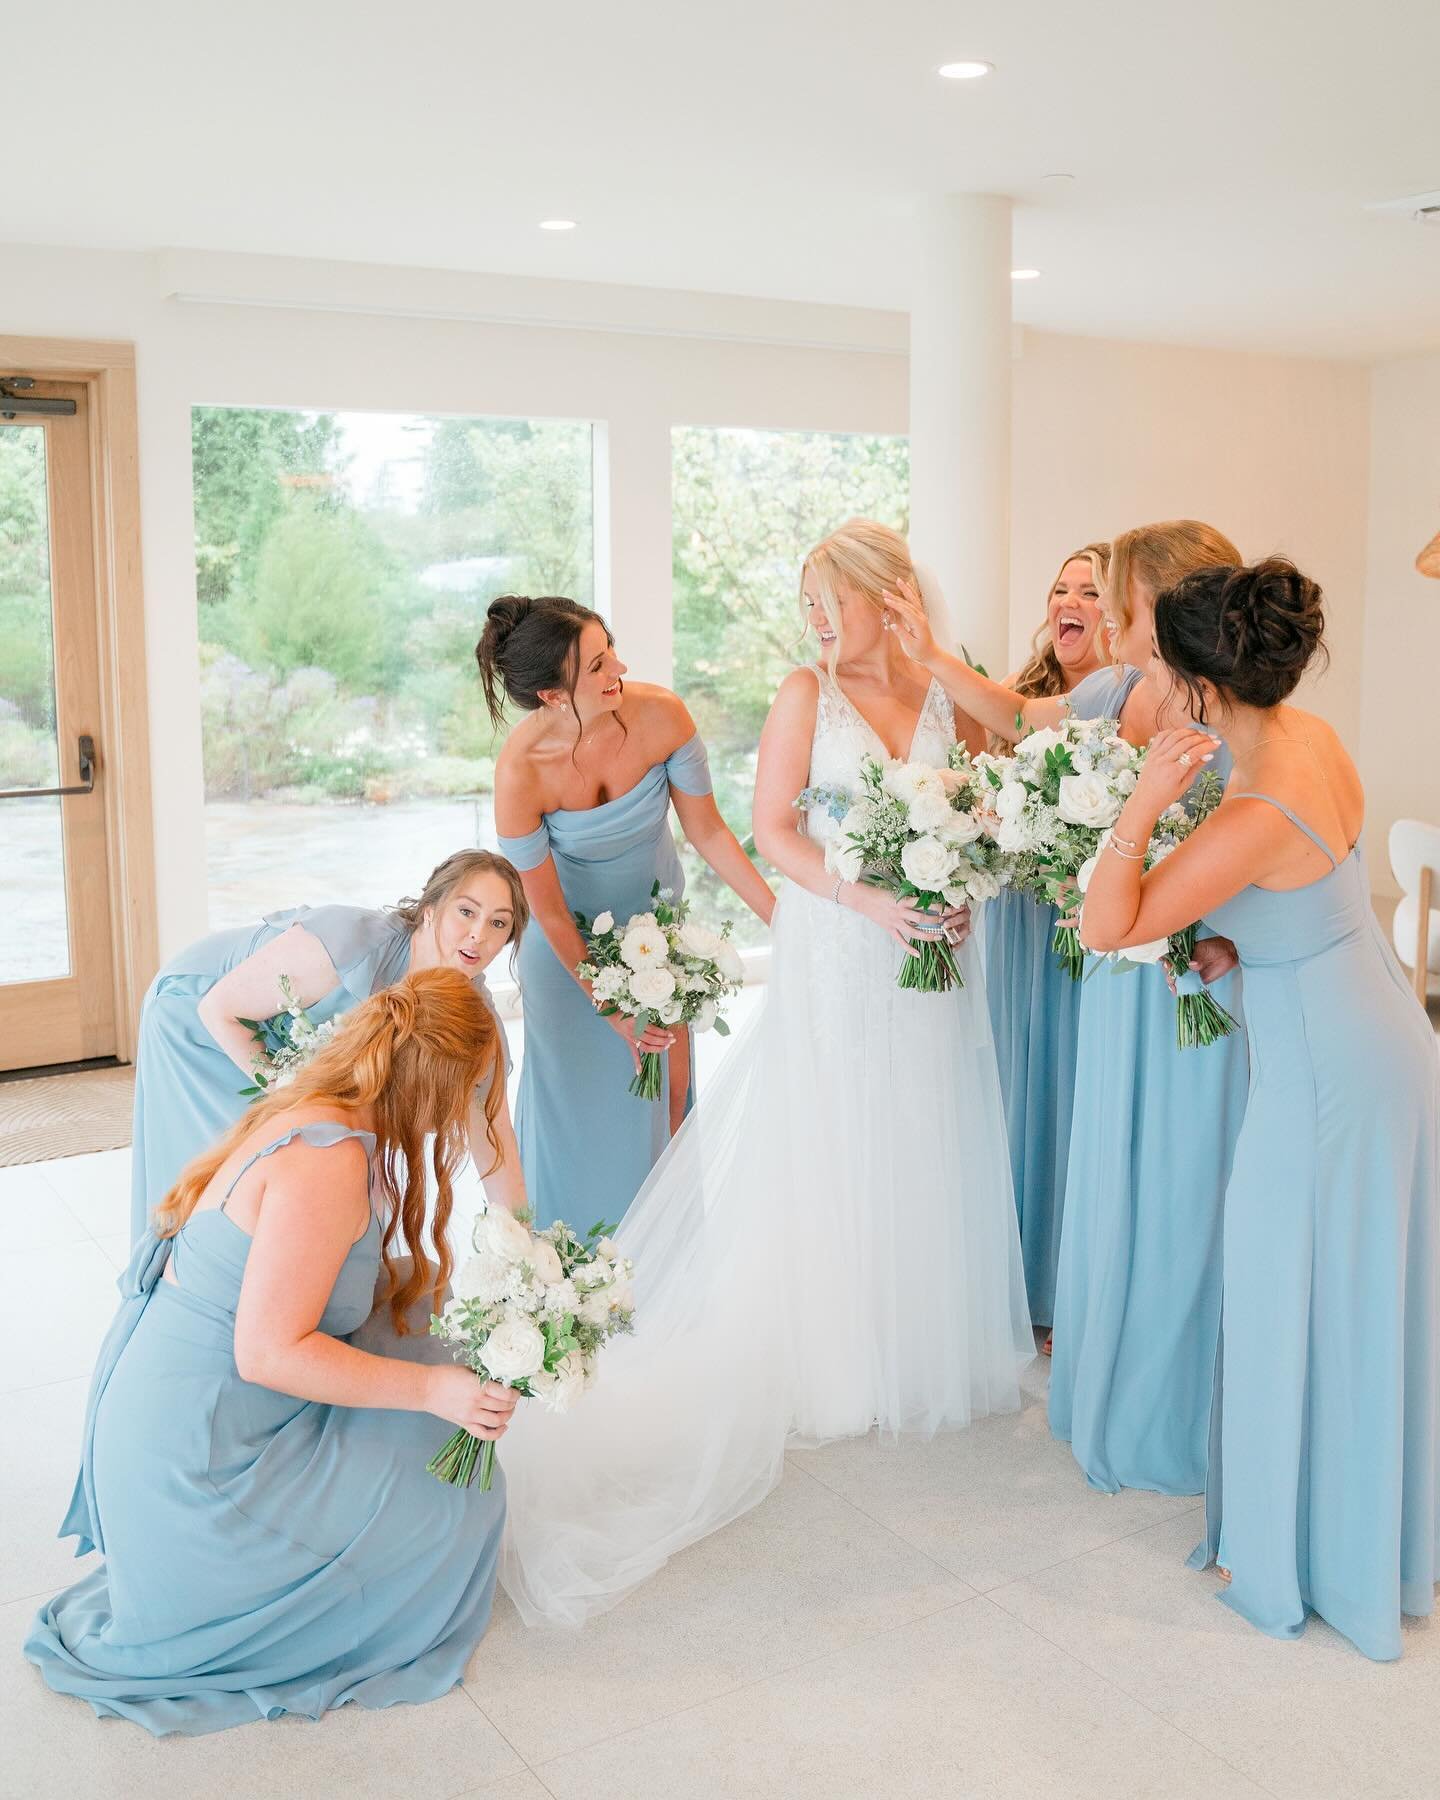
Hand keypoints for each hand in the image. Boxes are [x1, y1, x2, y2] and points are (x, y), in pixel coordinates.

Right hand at [425, 1366, 520, 1439]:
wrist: (426, 1389)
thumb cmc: (446, 1375)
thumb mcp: (469, 1369)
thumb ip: (486, 1376)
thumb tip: (503, 1379)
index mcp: (479, 1386)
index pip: (506, 1394)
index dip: (515, 1393)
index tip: (516, 1390)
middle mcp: (477, 1403)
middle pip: (504, 1407)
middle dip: (513, 1403)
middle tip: (513, 1398)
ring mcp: (471, 1416)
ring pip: (498, 1421)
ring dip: (508, 1416)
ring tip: (508, 1410)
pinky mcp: (465, 1425)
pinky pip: (484, 1434)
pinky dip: (497, 1434)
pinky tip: (503, 1427)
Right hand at [606, 1009, 676, 1072]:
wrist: (612, 1015)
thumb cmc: (627, 1012)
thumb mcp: (638, 1012)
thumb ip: (648, 1020)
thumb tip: (661, 1026)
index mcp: (637, 1023)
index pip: (653, 1030)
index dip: (663, 1033)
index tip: (671, 1034)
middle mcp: (634, 1032)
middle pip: (651, 1039)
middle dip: (663, 1041)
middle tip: (672, 1040)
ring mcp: (631, 1039)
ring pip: (645, 1047)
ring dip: (657, 1049)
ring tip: (666, 1048)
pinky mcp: (629, 1043)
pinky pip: (633, 1054)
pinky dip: (637, 1063)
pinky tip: (639, 1072)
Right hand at [843, 881, 966, 956]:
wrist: (864, 899)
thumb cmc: (881, 894)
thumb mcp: (898, 893)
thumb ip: (911, 898)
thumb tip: (926, 901)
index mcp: (903, 900)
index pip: (924, 904)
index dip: (937, 907)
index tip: (948, 908)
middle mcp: (900, 912)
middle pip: (921, 918)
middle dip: (935, 921)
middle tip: (947, 923)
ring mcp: (895, 922)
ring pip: (914, 931)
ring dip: (927, 935)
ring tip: (939, 937)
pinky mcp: (889, 929)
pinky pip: (901, 941)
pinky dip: (909, 949)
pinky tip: (918, 954)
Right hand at [879, 578, 936, 664]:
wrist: (931, 653)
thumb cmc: (920, 651)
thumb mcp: (910, 645)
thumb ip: (902, 634)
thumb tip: (892, 624)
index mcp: (919, 623)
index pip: (905, 610)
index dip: (895, 604)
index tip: (885, 599)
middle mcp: (921, 617)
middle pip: (908, 603)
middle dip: (896, 595)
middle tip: (884, 590)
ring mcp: (921, 615)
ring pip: (913, 599)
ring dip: (905, 590)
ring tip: (898, 580)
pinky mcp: (920, 616)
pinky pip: (915, 602)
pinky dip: (910, 593)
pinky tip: (906, 588)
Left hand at [1133, 726, 1218, 814]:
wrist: (1145, 800)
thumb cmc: (1166, 796)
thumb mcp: (1185, 785)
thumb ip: (1196, 768)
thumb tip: (1209, 755)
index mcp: (1174, 771)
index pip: (1195, 753)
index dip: (1208, 746)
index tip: (1217, 743)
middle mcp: (1164, 760)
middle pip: (1186, 741)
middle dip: (1202, 737)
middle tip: (1211, 737)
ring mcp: (1156, 755)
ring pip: (1174, 735)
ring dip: (1189, 731)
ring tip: (1199, 733)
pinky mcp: (1150, 753)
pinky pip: (1161, 736)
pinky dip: (1173, 731)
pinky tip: (1182, 733)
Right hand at [1164, 935, 1238, 992]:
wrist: (1227, 953)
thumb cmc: (1213, 947)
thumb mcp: (1203, 949)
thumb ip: (1197, 957)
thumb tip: (1192, 965)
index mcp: (1180, 954)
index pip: (1169, 960)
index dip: (1166, 963)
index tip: (1167, 965)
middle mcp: (1182, 965)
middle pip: (1171, 972)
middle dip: (1170, 976)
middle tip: (1173, 978)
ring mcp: (1188, 974)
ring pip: (1177, 981)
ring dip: (1175, 985)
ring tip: (1176, 987)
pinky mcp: (1196, 981)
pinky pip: (1187, 987)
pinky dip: (1184, 990)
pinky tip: (1180, 992)